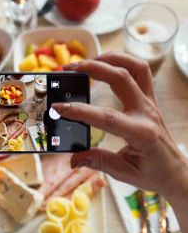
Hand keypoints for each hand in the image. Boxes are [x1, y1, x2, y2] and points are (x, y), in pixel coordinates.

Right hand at [53, 52, 187, 200]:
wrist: (174, 171)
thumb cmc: (152, 173)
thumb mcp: (123, 172)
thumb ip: (97, 161)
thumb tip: (73, 159)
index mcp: (140, 133)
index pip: (106, 117)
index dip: (80, 111)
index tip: (58, 108)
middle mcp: (146, 112)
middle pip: (122, 78)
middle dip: (93, 68)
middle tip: (69, 69)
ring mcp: (149, 103)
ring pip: (135, 67)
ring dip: (110, 59)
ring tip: (87, 61)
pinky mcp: (149, 99)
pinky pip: (140, 72)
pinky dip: (122, 63)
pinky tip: (105, 65)